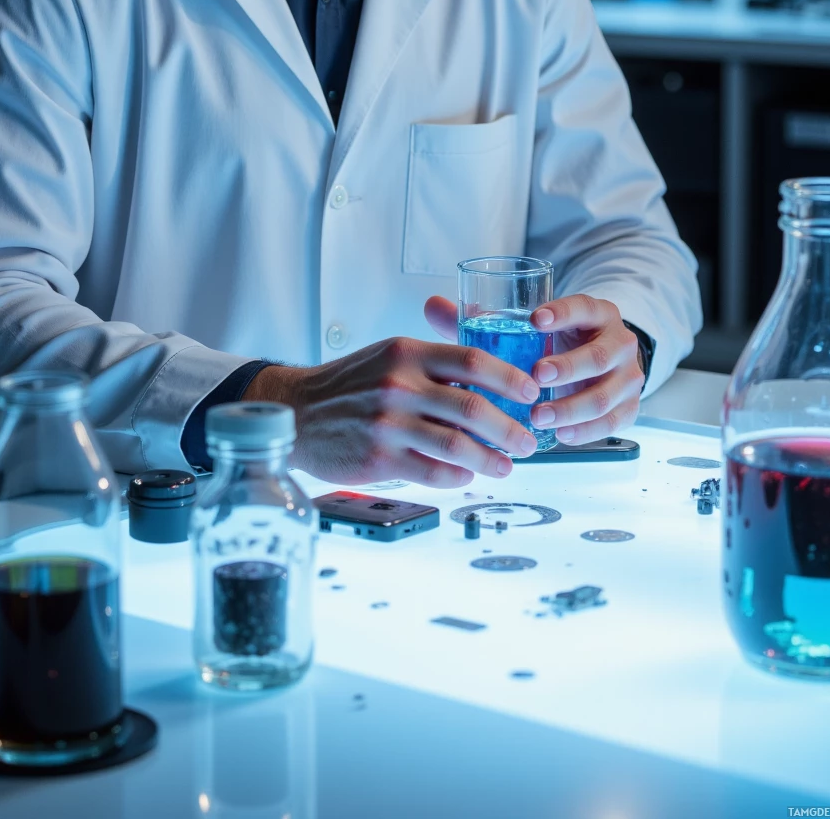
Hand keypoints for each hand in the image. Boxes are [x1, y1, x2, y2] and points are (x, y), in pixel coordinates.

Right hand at [244, 332, 539, 487]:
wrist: (298, 411)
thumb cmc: (349, 383)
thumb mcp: (389, 355)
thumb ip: (434, 363)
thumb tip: (487, 380)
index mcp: (408, 353)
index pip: (473, 360)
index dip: (510, 379)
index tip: (531, 391)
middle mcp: (400, 385)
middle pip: (474, 407)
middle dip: (511, 427)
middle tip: (528, 439)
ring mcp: (389, 424)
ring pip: (458, 445)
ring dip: (492, 458)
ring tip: (507, 464)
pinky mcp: (380, 459)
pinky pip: (434, 473)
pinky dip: (459, 476)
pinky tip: (468, 475)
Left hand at [425, 292, 644, 447]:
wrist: (597, 365)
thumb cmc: (553, 344)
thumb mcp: (529, 328)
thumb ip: (484, 317)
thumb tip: (432, 305)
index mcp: (595, 314)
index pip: (584, 307)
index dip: (562, 313)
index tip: (535, 320)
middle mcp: (618, 341)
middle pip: (600, 355)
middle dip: (568, 368)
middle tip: (535, 377)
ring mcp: (628, 376)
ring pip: (607, 394)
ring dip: (573, 407)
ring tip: (539, 416)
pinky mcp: (629, 407)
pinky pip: (613, 423)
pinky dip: (586, 431)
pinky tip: (562, 436)